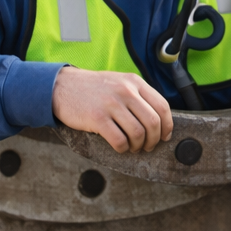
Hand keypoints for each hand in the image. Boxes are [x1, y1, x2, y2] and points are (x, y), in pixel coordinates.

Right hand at [52, 67, 173, 153]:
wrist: (62, 86)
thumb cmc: (93, 88)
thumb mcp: (119, 82)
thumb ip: (137, 95)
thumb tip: (157, 119)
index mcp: (134, 82)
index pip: (162, 106)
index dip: (167, 125)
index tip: (165, 136)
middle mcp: (126, 91)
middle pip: (153, 122)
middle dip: (154, 139)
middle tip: (148, 146)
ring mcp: (112, 104)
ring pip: (138, 133)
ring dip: (138, 146)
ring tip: (133, 147)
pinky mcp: (97, 118)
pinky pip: (119, 140)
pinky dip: (123, 148)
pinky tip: (120, 147)